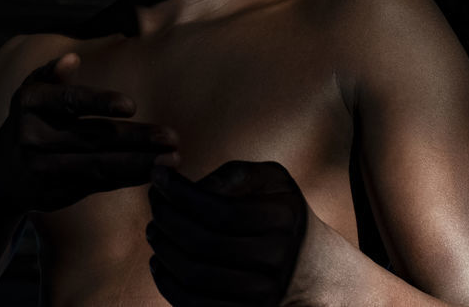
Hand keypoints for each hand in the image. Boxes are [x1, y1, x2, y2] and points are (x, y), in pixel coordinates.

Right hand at [0, 53, 179, 213]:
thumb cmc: (28, 121)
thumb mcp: (32, 94)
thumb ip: (52, 76)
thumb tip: (70, 59)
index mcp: (29, 102)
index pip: (68, 101)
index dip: (99, 102)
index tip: (131, 106)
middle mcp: (32, 137)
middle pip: (92, 138)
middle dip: (136, 138)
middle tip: (171, 137)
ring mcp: (43, 169)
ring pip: (98, 166)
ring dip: (139, 163)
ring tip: (172, 159)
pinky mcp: (57, 193)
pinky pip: (98, 184)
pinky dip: (128, 178)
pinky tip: (154, 172)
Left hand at [147, 160, 307, 306]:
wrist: (315, 271)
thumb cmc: (281, 215)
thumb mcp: (273, 182)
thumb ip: (234, 175)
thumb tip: (188, 187)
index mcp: (282, 220)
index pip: (220, 210)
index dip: (180, 193)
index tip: (157, 177)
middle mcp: (276, 260)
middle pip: (203, 244)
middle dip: (166, 219)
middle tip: (153, 203)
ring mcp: (262, 295)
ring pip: (195, 276)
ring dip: (162, 249)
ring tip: (153, 229)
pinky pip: (194, 306)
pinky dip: (167, 284)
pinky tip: (158, 261)